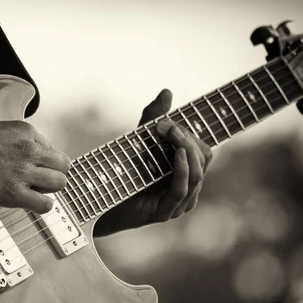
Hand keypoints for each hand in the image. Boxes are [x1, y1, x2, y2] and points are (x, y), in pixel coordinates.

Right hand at [0, 121, 70, 212]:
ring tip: (32, 192)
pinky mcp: (14, 192)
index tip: (34, 169)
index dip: (43, 162)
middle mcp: (30, 150)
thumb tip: (23, 155)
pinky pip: (46, 204)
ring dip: (48, 190)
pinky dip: (41, 206)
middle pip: (63, 166)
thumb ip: (16, 142)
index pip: (52, 150)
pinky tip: (28, 203)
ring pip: (60, 183)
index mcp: (26, 132)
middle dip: (52, 175)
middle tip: (38, 181)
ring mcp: (24, 171)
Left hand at [94, 89, 212, 235]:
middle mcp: (187, 189)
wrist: (98, 200)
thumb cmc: (121, 172)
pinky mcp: (165, 212)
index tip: (165, 122)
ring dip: (186, 149)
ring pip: (196, 173)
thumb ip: (153, 118)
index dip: (189, 133)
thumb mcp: (138, 141)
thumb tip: (167, 91)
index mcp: (186, 173)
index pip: (203, 151)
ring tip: (172, 134)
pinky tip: (177, 154)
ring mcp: (178, 203)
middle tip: (166, 126)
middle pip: (204, 159)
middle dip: (188, 138)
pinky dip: (182, 170)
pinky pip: (182, 189)